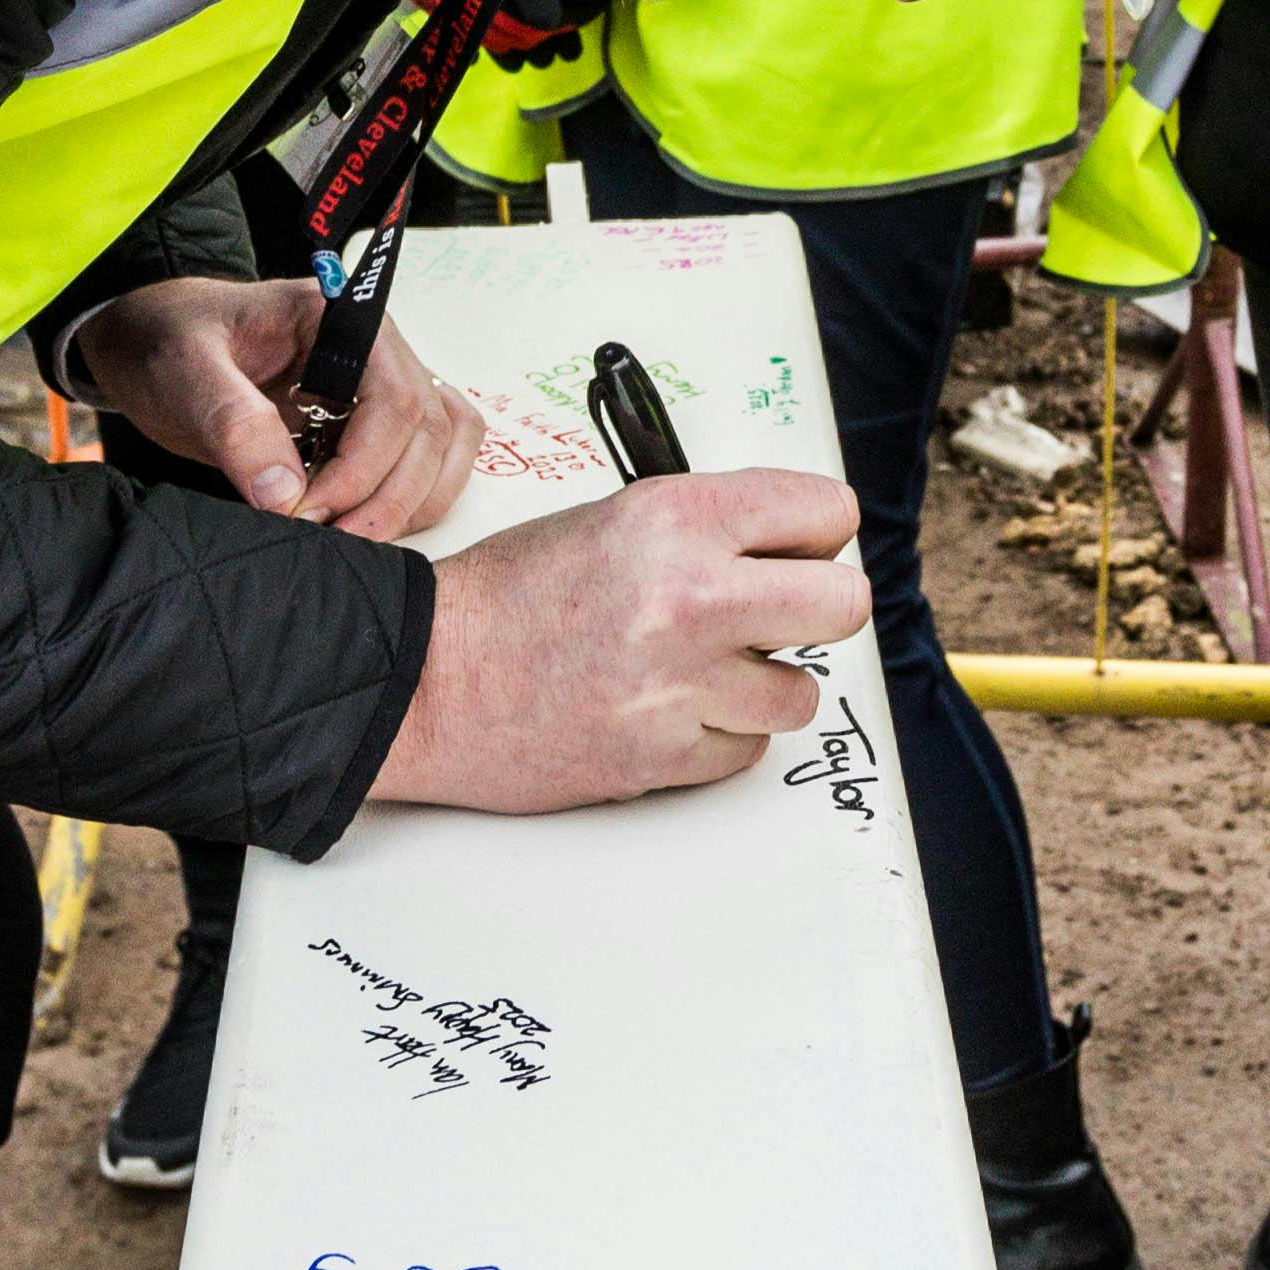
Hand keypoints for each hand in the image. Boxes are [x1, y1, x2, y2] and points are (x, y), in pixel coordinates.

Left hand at [57, 277, 487, 539]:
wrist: (151, 345)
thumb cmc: (166, 342)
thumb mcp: (183, 372)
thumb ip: (234, 424)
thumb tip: (284, 495)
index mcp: (340, 318)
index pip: (394, 399)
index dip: (362, 469)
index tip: (306, 514)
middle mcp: (378, 347)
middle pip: (428, 430)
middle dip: (384, 499)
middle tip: (323, 542)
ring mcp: (384, 381)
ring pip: (443, 446)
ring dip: (408, 504)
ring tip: (343, 540)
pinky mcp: (375, 417)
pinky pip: (433, 455)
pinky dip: (415, 498)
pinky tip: (364, 522)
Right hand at [377, 470, 868, 809]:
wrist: (425, 678)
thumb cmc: (505, 598)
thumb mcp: (611, 519)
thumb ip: (706, 528)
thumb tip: (787, 547)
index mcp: (676, 518)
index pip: (826, 512)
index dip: (816, 533)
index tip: (801, 547)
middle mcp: (688, 596)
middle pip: (844, 604)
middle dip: (820, 608)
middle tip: (783, 613)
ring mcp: (680, 684)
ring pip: (801, 693)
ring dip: (764, 685)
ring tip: (708, 670)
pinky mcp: (664, 757)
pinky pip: (746, 750)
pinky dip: (718, 736)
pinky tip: (670, 710)